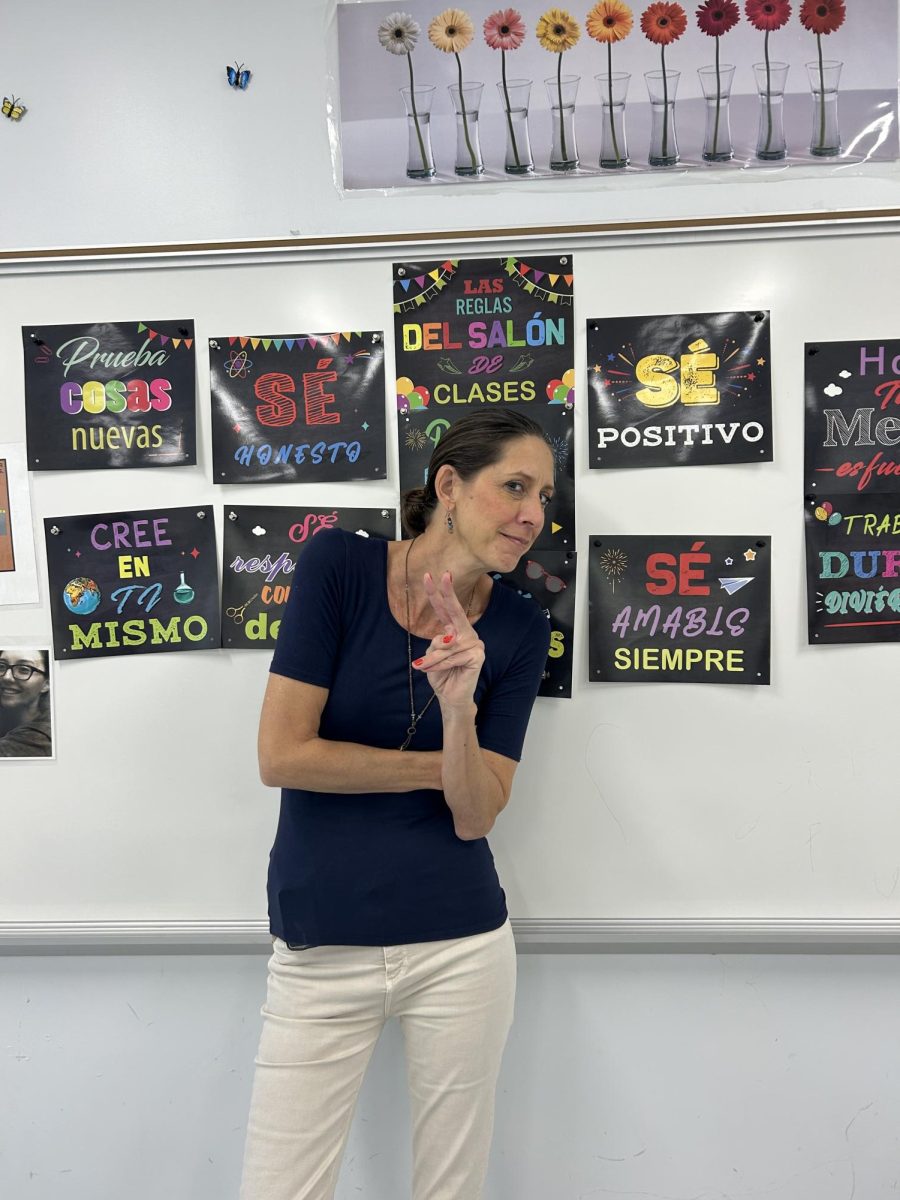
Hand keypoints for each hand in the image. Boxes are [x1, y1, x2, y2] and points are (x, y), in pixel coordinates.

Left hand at [413, 570, 484, 710]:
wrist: (451, 697)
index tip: (430, 576)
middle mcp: (467, 634)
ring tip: (426, 668)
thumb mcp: (432, 656)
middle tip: (439, 576)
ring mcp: (475, 644)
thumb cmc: (441, 675)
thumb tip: (446, 638)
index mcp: (454, 631)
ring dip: (432, 658)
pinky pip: (452, 657)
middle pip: (455, 611)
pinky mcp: (477, 656)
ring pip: (446, 644)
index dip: (439, 593)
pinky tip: (438, 672)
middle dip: (446, 593)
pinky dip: (441, 665)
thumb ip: (437, 644)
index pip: (446, 610)